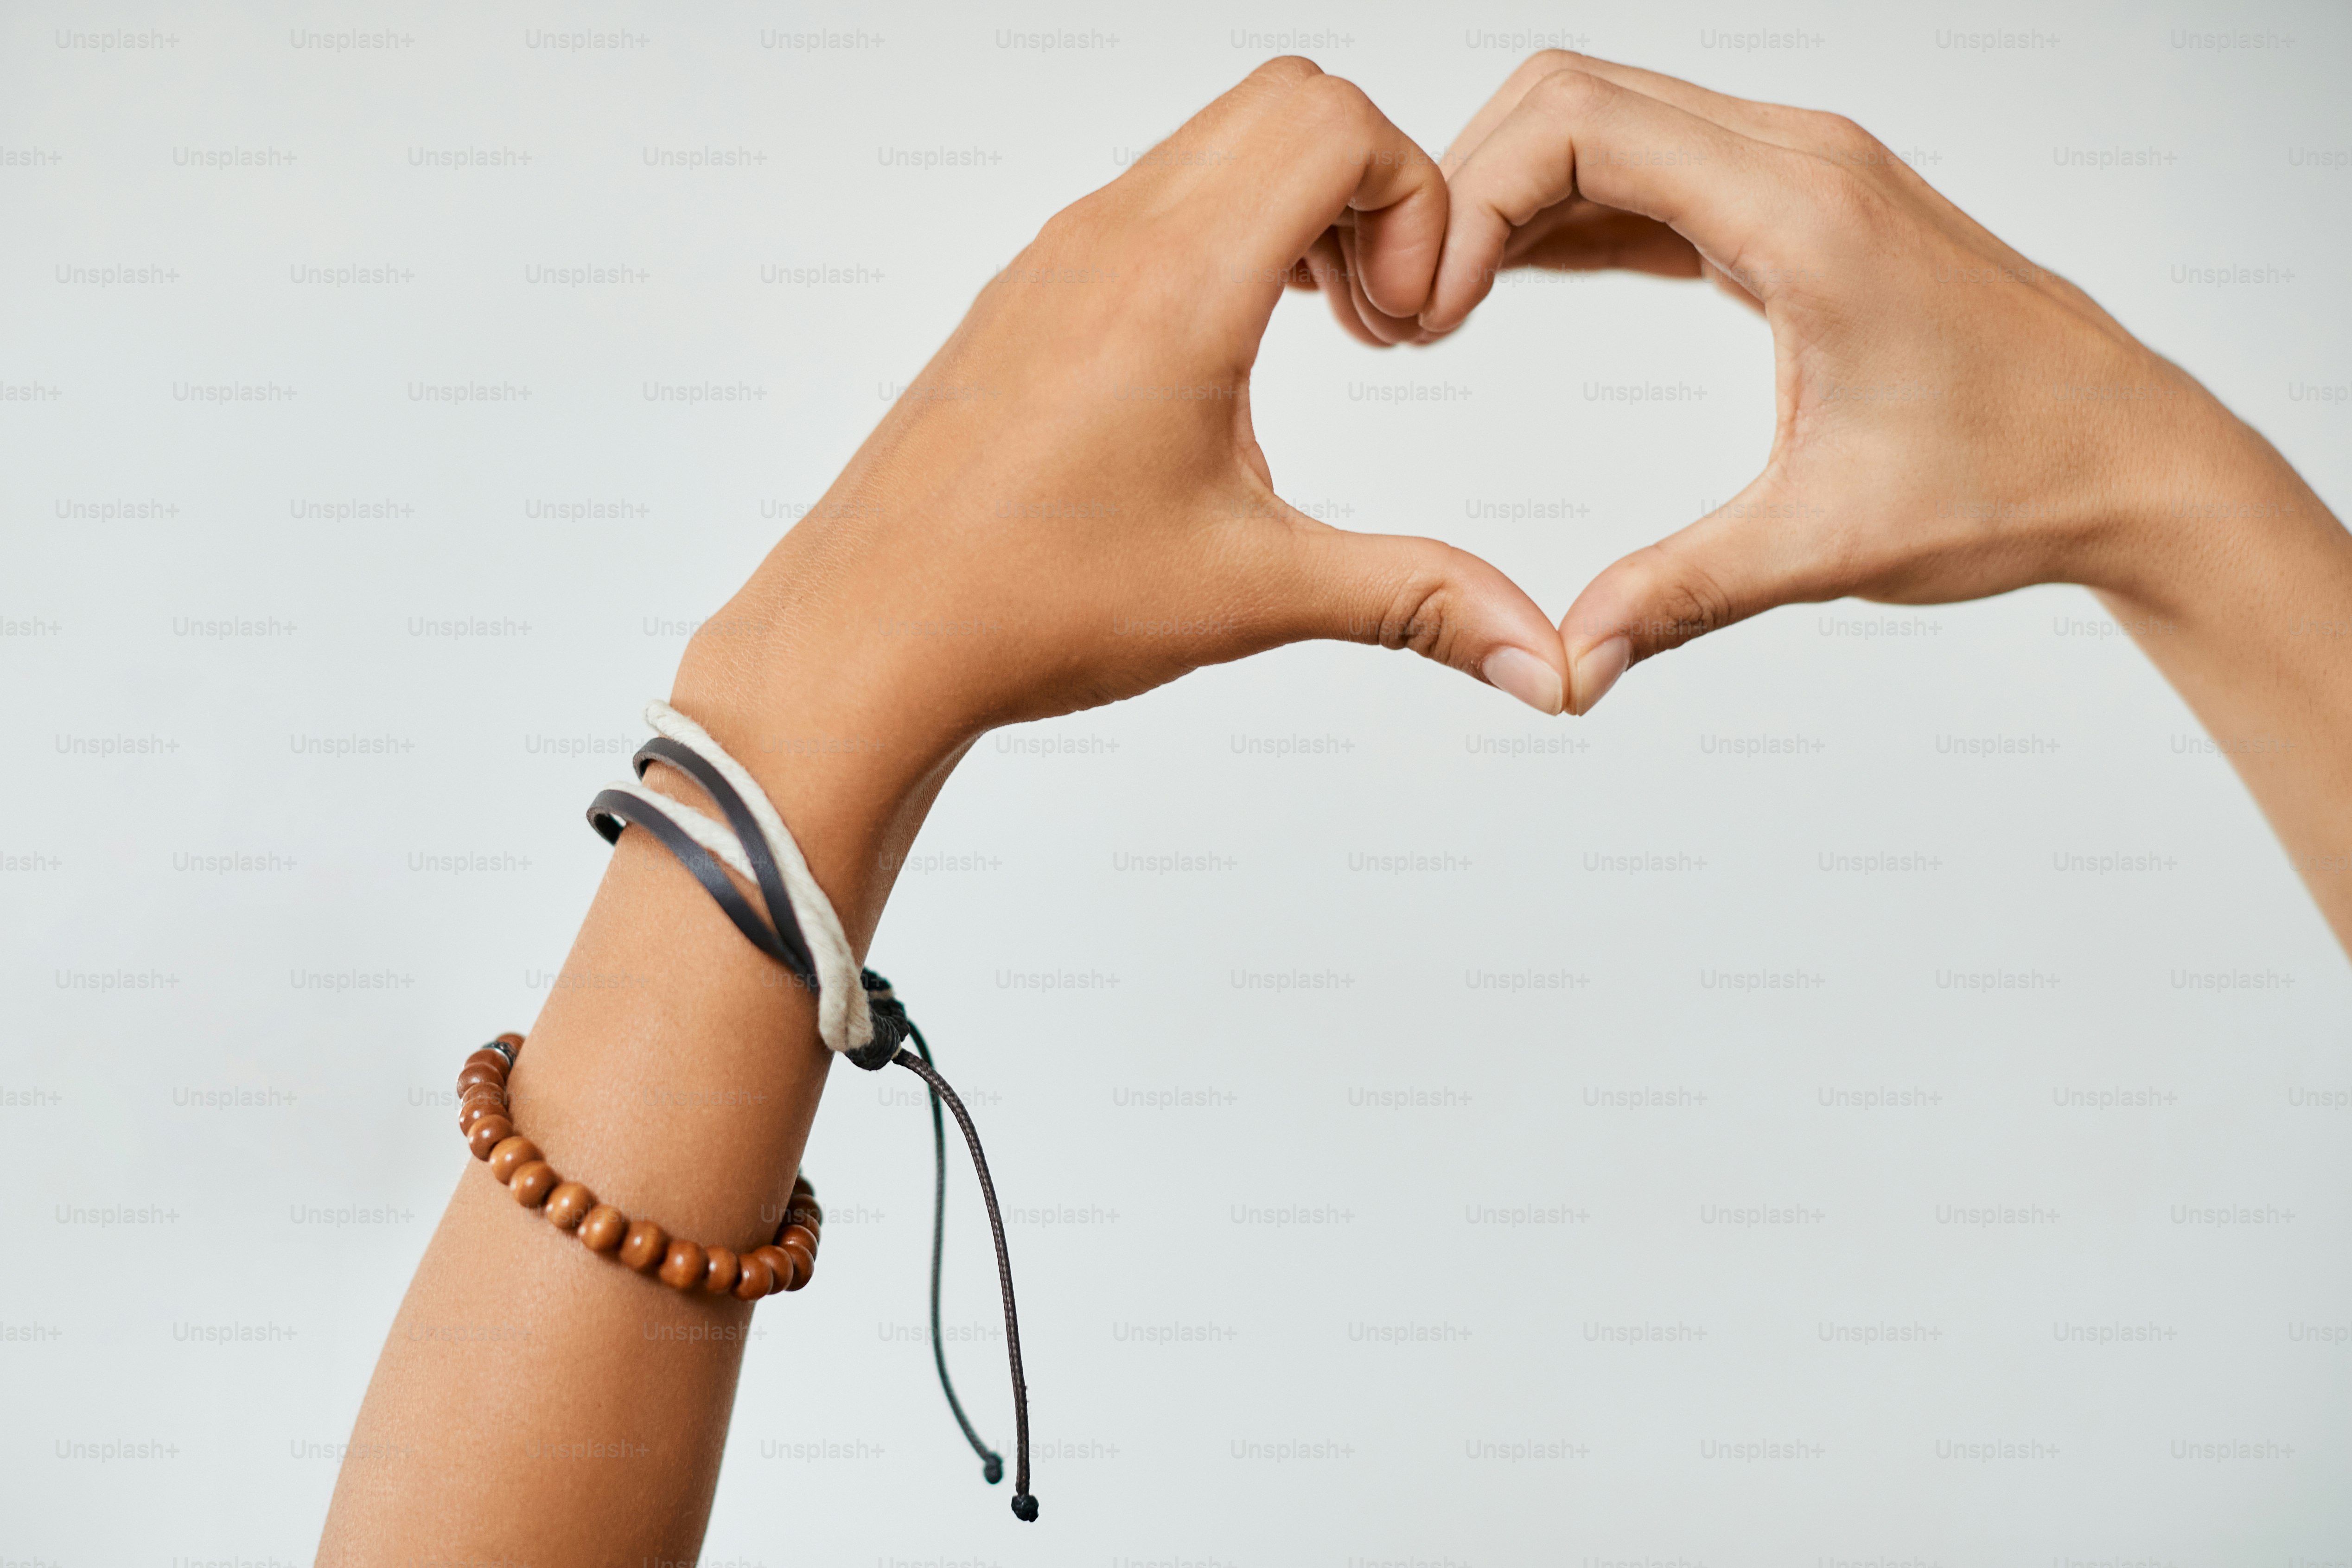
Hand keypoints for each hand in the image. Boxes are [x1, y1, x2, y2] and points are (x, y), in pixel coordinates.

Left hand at [684, 59, 1568, 790]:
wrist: (870, 635)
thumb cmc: (1030, 605)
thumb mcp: (1255, 594)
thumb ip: (1417, 601)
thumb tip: (1544, 663)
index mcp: (1179, 285)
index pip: (1337, 122)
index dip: (1416, 203)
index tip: (1406, 331)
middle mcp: (1112, 239)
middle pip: (1288, 100)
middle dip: (1371, 191)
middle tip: (1377, 327)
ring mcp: (1059, 255)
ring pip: (1214, 142)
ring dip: (1295, 212)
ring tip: (1314, 341)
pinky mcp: (1028, 291)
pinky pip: (1150, 197)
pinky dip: (1222, 238)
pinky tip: (1224, 367)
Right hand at [1419, 52, 2255, 713]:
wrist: (2135, 461)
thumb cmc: (2015, 481)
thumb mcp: (1827, 544)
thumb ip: (1681, 596)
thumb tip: (1567, 669)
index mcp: (1803, 211)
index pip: (1580, 123)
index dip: (1469, 201)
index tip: (1426, 315)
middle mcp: (1801, 161)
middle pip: (1572, 96)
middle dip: (1465, 186)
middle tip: (1412, 314)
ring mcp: (1803, 175)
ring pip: (1607, 122)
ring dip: (1512, 196)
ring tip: (1443, 307)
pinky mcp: (1800, 210)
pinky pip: (1654, 174)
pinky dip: (1571, 215)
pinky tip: (1519, 284)